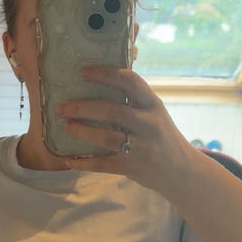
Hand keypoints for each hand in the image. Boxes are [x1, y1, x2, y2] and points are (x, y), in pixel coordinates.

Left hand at [57, 65, 195, 195]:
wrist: (180, 170)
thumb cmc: (160, 136)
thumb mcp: (154, 112)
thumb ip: (134, 99)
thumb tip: (104, 76)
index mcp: (152, 104)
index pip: (130, 82)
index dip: (105, 74)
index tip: (83, 71)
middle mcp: (148, 124)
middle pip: (111, 111)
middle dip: (82, 108)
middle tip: (61, 107)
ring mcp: (141, 147)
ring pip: (105, 138)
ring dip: (81, 131)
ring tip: (65, 126)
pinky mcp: (132, 167)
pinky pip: (103, 164)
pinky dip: (83, 163)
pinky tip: (68, 160)